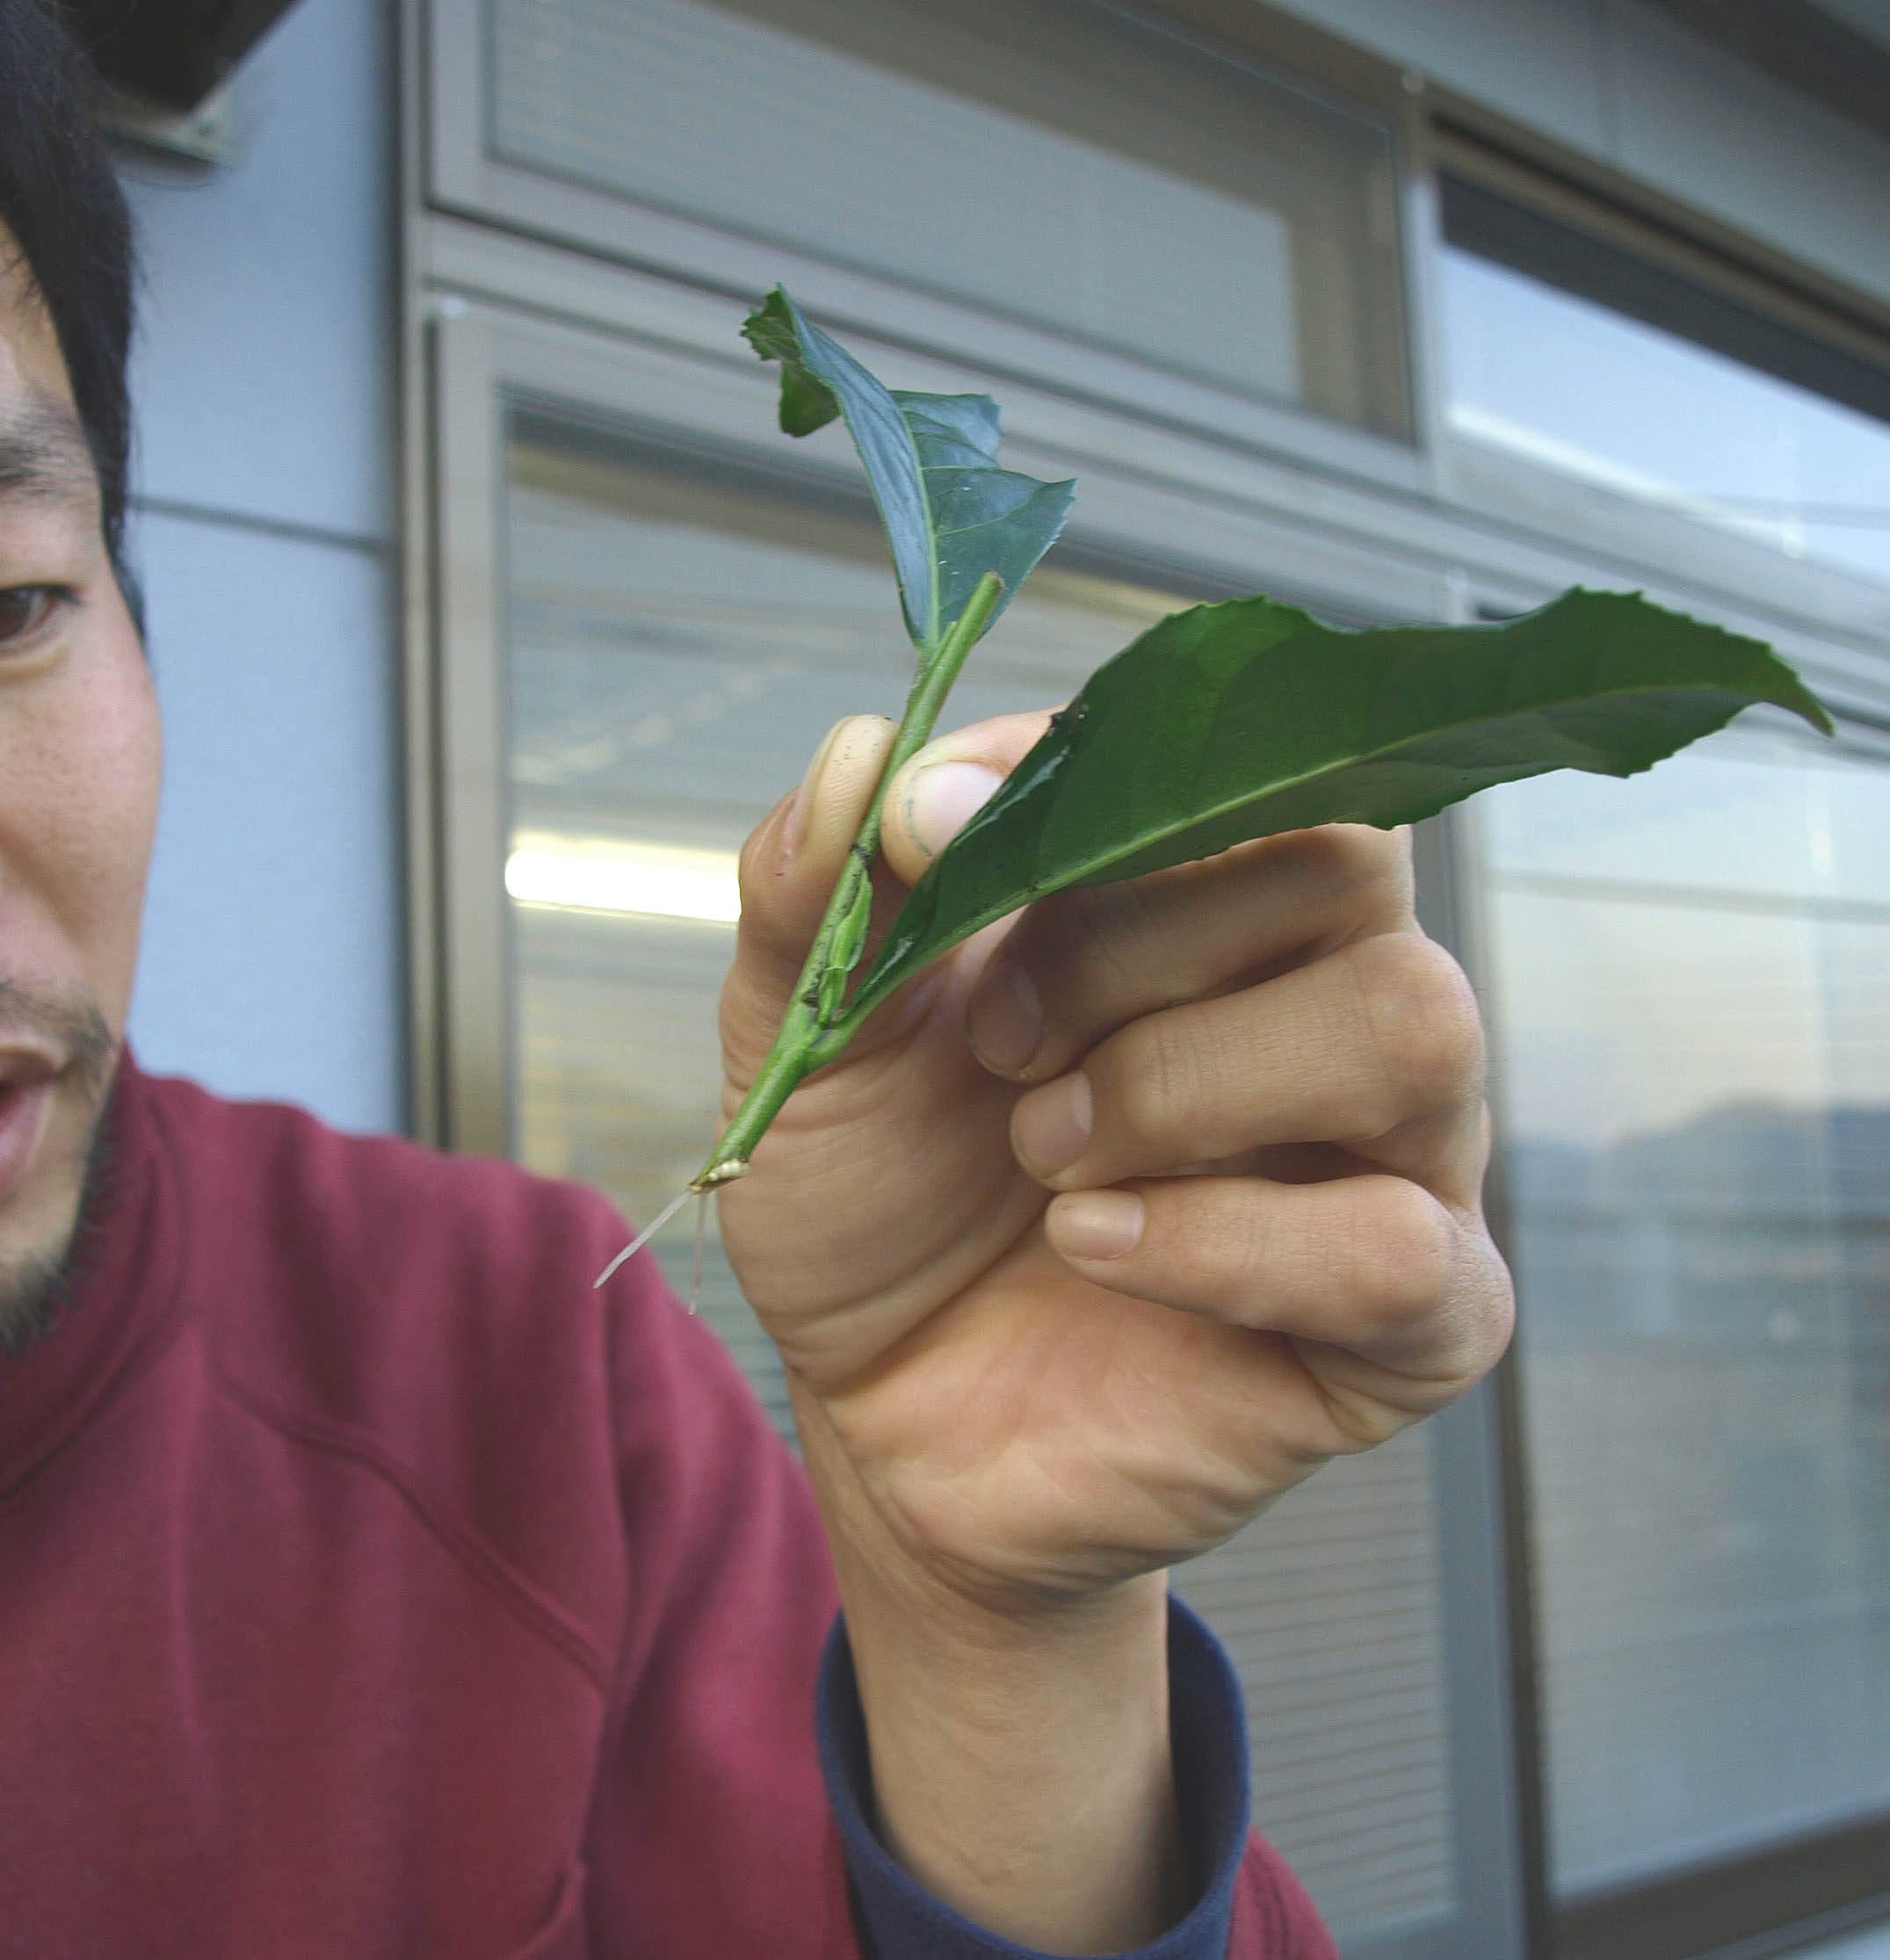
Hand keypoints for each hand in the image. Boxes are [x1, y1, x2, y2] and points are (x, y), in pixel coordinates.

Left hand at [715, 709, 1513, 1945]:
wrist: (886, 1423)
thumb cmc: (878, 1205)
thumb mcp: (806, 1040)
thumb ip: (820, 894)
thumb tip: (862, 750)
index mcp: (1201, 895)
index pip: (1247, 751)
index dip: (1097, 784)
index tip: (933, 841)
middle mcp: (1324, 997)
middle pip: (1342, 863)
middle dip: (1129, 942)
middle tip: (993, 1048)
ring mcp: (1389, 1154)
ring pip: (1410, 1022)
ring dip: (1186, 1082)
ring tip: (1047, 1157)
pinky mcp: (1410, 1320)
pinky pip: (1402, 1247)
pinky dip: (1225, 1243)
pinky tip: (1094, 1251)